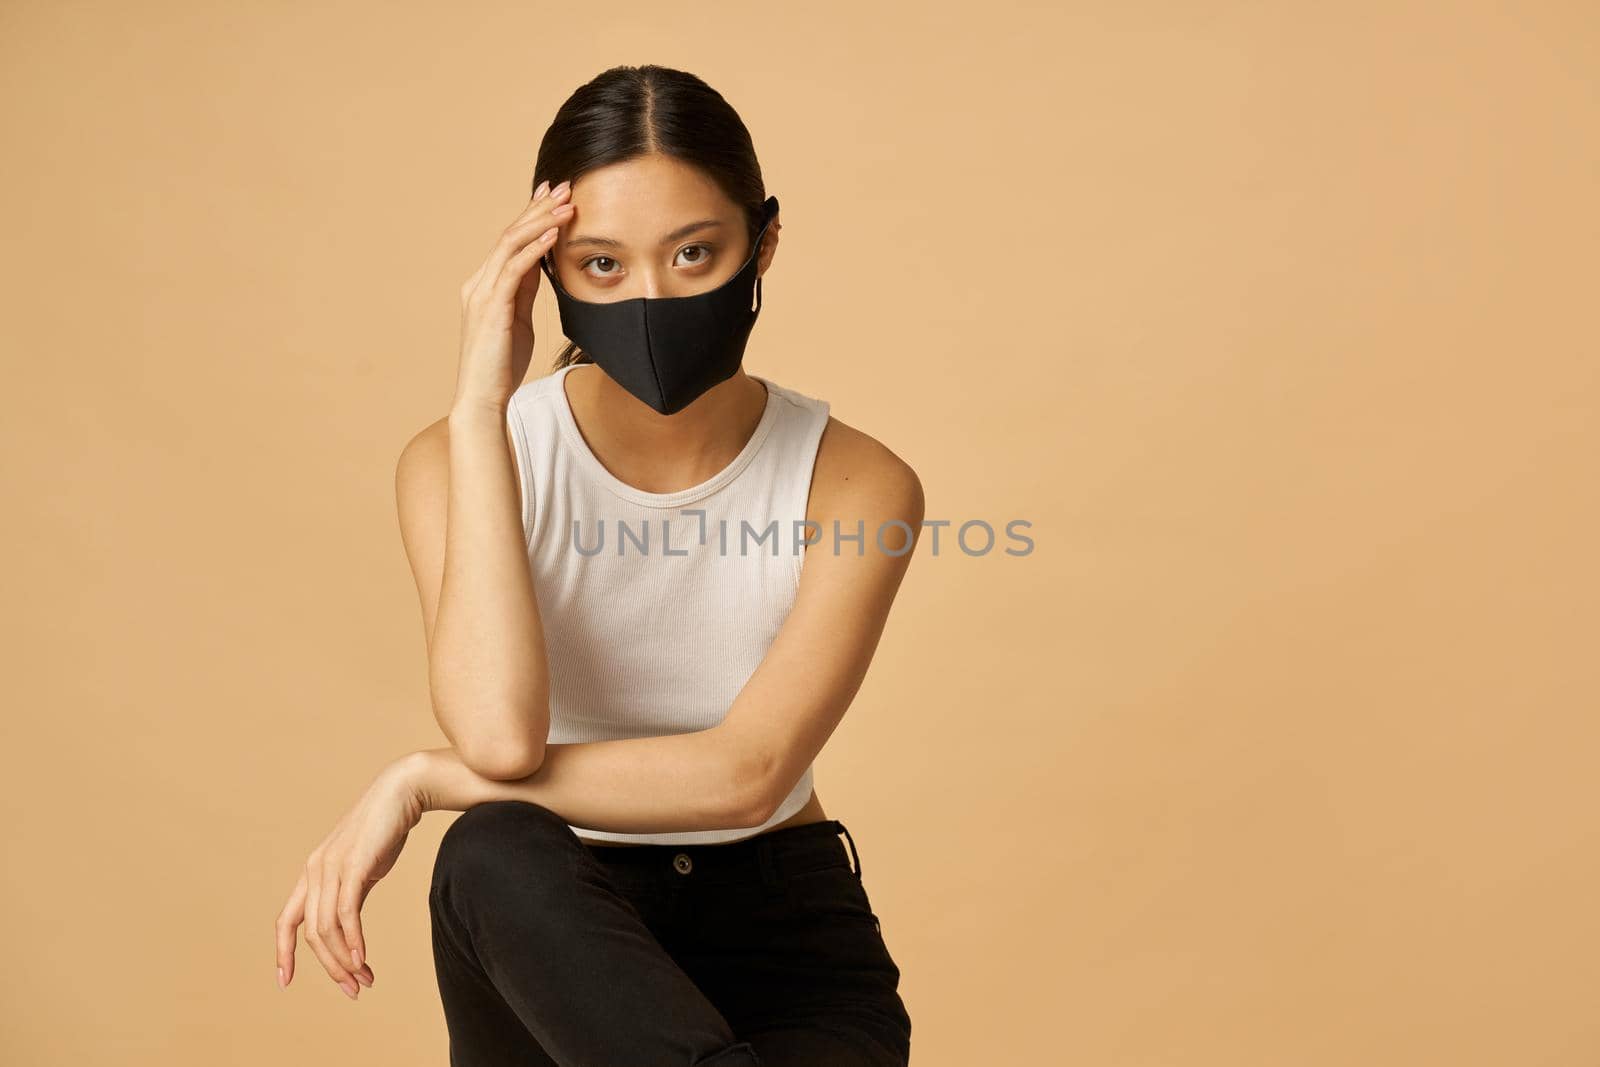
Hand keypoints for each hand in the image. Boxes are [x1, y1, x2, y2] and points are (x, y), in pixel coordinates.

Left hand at [274, 755, 427, 997]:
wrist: (402, 793)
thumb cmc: (385, 830)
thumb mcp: (361, 867)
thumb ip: (351, 893)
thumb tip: (351, 925)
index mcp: (312, 874)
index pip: (286, 921)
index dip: (283, 953)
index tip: (284, 982)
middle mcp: (314, 872)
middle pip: (311, 934)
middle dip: (330, 968)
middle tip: (352, 990)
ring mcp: (332, 868)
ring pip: (327, 929)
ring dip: (344, 960)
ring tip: (363, 980)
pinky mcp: (353, 866)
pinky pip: (347, 913)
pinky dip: (353, 941)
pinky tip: (363, 959)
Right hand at [453, 178, 574, 413]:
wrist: (482, 398)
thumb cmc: (501, 364)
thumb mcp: (519, 318)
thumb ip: (525, 290)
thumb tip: (541, 263)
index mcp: (485, 284)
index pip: (510, 240)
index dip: (531, 214)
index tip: (553, 193)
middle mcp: (479, 282)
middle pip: (510, 234)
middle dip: (539, 207)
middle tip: (565, 185)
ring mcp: (482, 293)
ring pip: (511, 244)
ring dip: (541, 221)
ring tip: (568, 204)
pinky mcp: (492, 308)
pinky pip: (514, 270)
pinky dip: (535, 249)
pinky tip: (554, 235)